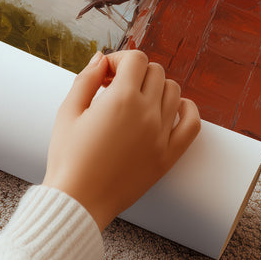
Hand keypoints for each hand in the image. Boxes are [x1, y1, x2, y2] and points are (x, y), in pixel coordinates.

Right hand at [41, 48, 201, 232]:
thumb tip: (102, 58)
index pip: (136, 59)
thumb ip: (86, 79)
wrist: (79, 201)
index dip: (118, 60)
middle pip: (155, 72)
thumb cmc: (68, 157)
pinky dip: (186, 109)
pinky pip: (192, 123)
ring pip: (174, 91)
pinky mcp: (168, 156)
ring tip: (135, 101)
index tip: (104, 77)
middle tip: (114, 90)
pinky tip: (169, 109)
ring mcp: (161, 135)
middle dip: (134, 73)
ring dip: (155, 88)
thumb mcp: (67, 112)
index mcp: (121, 99)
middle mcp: (147, 113)